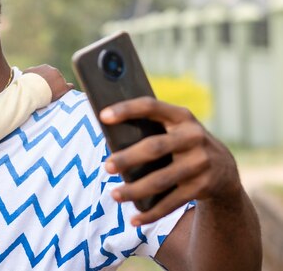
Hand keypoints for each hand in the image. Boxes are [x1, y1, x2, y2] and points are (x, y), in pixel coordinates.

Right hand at [23, 64, 73, 100]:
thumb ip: (31, 71)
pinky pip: (70, 87)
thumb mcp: (26, 73)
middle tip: (47, 91)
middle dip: (53, 83)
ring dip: (58, 87)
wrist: (32, 89)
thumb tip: (31, 73)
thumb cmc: (27, 82)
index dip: (47, 79)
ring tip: (53, 94)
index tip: (43, 85)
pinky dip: (68, 89)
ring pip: (61, 82)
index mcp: (45, 67)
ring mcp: (60, 78)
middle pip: (55, 77)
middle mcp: (54, 70)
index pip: (49, 72)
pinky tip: (66, 93)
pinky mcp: (64, 87)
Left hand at [100, 96, 242, 225]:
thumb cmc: (182, 143)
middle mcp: (193, 137)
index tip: (103, 116)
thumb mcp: (175, 128)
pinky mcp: (202, 187)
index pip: (151, 107)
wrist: (225, 168)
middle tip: (107, 167)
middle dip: (128, 158)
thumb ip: (151, 126)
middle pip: (154, 147)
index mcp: (181, 116)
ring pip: (161, 180)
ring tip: (114, 195)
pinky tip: (134, 219)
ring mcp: (200, 163)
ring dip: (135, 190)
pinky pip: (171, 203)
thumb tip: (109, 136)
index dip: (127, 110)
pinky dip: (151, 214)